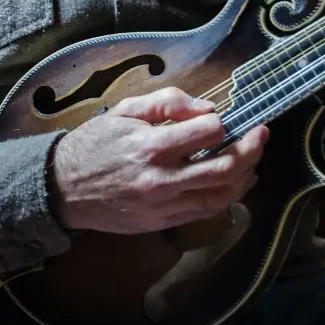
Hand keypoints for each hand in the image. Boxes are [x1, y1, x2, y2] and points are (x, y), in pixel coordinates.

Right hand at [48, 87, 269, 233]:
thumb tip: (208, 108)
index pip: (208, 132)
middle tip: (261, 134)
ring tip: (254, 158)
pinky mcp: (164, 222)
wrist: (64, 188)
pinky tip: (237, 182)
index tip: (222, 118)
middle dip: (251, 149)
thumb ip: (168, 103)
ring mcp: (164, 205)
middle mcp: (162, 179)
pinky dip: (229, 196)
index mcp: (150, 146)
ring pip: (222, 194)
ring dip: (246, 174)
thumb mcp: (125, 110)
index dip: (222, 122)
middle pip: (225, 167)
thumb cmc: (95, 144)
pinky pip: (207, 211)